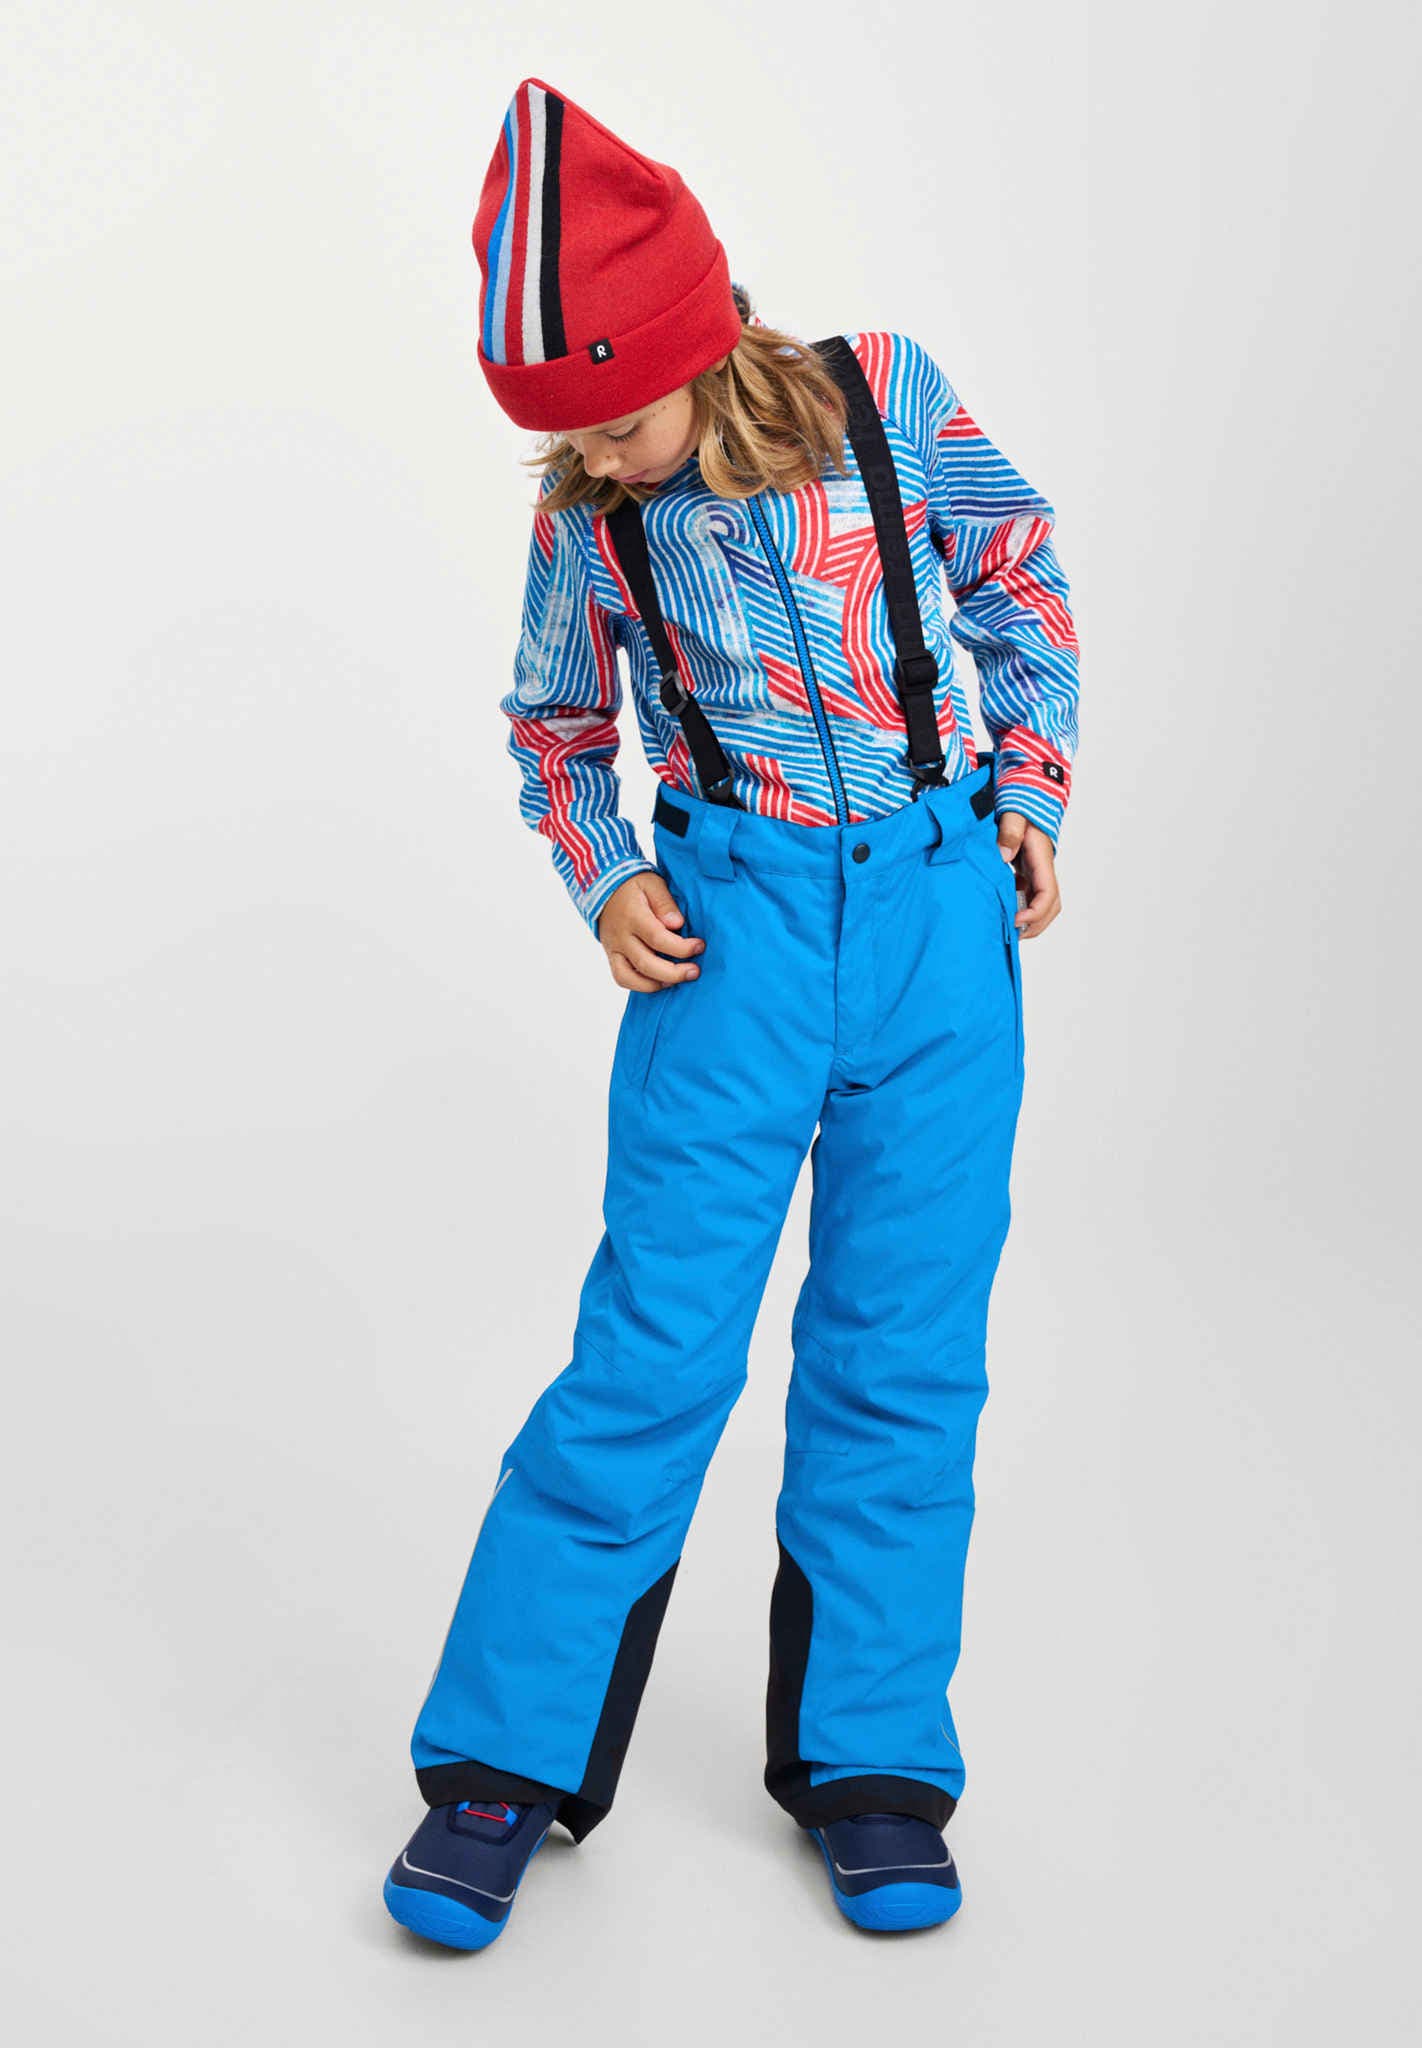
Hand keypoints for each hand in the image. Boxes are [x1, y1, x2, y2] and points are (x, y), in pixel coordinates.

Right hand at [597, 870, 705, 989]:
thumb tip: (677, 924)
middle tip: (694, 971)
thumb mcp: (652, 884)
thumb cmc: (634, 887)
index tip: (699, 946)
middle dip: (674, 972)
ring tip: (678, 980)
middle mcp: (621, 937)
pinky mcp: (612, 957)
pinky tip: (661, 982)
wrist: (605, 890)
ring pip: (631, 978)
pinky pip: (622, 979)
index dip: (681, 947)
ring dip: (657, 984)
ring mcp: (614, 949)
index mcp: (633, 916)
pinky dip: (642, 985)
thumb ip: (665, 903)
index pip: (658, 938)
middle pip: (646, 963)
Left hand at [993, 812, 1060, 937]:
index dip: (1035, 912)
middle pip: (1049, 906)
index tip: (1017, 920)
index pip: (1048, 893)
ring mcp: (1036, 874)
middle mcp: (1042, 871)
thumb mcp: (1014, 815)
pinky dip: (1017, 908)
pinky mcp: (1026, 874)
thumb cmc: (1021, 806)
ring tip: (1006, 929)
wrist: (1026, 800)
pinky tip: (1000, 911)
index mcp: (1041, 860)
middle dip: (1035, 924)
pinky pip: (1027, 897)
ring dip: (1028, 920)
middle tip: (1012, 935)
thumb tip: (1004, 855)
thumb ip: (1009, 832)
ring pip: (1040, 905)